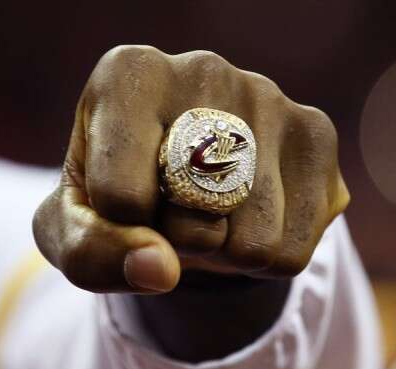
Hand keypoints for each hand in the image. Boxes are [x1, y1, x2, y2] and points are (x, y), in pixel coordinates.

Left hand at [33, 45, 347, 293]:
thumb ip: (94, 253)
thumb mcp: (78, 229)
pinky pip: (293, 251)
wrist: (194, 183)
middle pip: (195, 219)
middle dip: (183, 240)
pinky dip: (269, 261)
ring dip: (228, 254)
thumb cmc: (124, 198)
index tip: (127, 203)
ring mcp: (271, 98)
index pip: (119, 195)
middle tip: (181, 211)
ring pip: (254, 243)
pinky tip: (256, 219)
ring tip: (219, 215)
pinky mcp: (317, 135)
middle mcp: (205, 70)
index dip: (121, 230)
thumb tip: (160, 271)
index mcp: (130, 75)